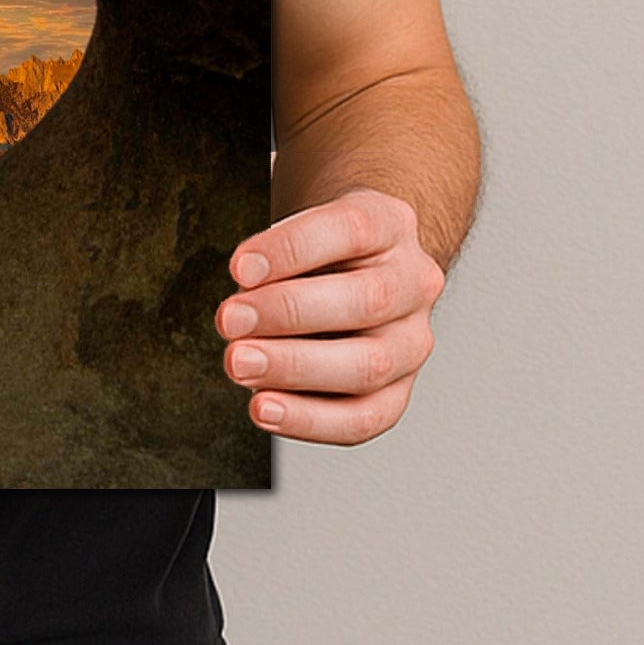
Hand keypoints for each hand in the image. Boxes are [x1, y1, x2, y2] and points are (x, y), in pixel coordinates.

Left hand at [215, 189, 444, 445]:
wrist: (358, 271)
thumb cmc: (320, 250)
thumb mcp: (302, 227)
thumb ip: (277, 258)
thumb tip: (245, 302)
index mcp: (391, 224)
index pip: (349, 229)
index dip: (291, 249)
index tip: (239, 268)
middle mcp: (414, 283)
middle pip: (366, 301)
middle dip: (288, 313)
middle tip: (229, 320)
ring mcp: (413, 341)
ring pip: (370, 365)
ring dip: (295, 369)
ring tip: (240, 364)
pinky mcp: (398, 391)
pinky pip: (363, 418)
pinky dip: (309, 420)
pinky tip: (265, 408)